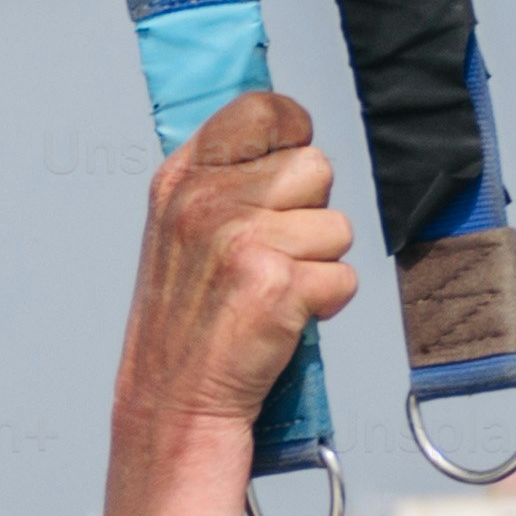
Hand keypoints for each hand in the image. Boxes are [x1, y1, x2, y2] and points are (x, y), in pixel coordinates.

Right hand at [112, 88, 356, 448]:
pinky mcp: (276, 285)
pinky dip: (325, 305)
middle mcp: (208, 202)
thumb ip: (225, 179)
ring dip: (318, 264)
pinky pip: (343, 277)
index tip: (287, 176)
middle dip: (308, 214)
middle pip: (315, 167)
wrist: (171, 405)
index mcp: (183, 179)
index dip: (292, 135)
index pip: (262, 110)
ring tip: (271, 293)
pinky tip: (282, 322)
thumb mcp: (179, 231)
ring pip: (337, 226)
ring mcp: (241, 241)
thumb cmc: (185, 323)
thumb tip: (290, 138)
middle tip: (270, 258)